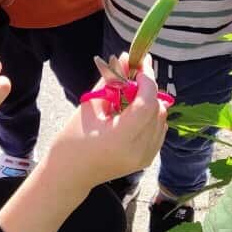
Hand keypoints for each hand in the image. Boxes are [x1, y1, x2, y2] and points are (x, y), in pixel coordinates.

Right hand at [48, 62, 168, 190]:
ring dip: (150, 102)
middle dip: (147, 89)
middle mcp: (138, 150)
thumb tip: (126, 58)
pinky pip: (159, 129)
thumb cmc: (73, 139)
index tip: (140, 63)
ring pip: (161, 118)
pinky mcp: (147, 160)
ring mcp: (145, 157)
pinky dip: (150, 116)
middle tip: (132, 76)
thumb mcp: (91, 105)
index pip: (147, 103)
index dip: (147, 80)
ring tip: (128, 97)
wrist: (71, 174)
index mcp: (120, 138)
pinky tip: (132, 114)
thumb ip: (112, 80)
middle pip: (157, 109)